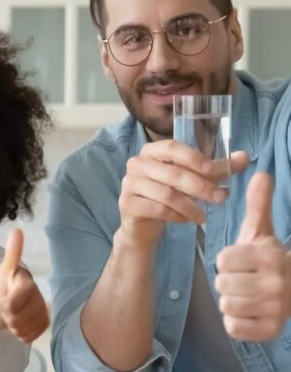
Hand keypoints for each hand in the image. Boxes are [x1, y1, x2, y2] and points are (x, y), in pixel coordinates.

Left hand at [0, 230, 48, 343]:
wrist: (17, 296)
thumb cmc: (9, 282)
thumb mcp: (6, 268)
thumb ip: (12, 252)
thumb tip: (17, 230)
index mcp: (27, 284)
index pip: (9, 303)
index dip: (3, 302)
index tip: (3, 296)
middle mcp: (40, 300)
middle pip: (13, 319)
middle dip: (6, 314)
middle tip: (7, 306)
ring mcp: (43, 314)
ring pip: (20, 329)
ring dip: (12, 324)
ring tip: (13, 313)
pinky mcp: (44, 326)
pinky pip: (26, 337)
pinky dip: (19, 332)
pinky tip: (20, 321)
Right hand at [119, 140, 248, 246]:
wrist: (142, 223)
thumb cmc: (169, 195)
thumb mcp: (192, 179)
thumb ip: (216, 169)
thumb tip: (244, 157)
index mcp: (151, 151)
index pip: (171, 147)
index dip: (193, 158)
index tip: (212, 171)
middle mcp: (136, 164)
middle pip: (172, 173)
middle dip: (200, 187)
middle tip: (220, 199)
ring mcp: (129, 184)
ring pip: (166, 194)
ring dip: (190, 206)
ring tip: (204, 216)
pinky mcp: (127, 204)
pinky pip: (157, 209)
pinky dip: (176, 215)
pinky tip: (186, 220)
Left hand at [215, 173, 290, 340]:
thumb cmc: (267, 259)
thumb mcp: (261, 231)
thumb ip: (258, 204)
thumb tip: (260, 173)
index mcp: (270, 256)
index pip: (223, 260)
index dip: (227, 260)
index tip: (242, 261)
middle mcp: (276, 283)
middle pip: (222, 284)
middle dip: (228, 281)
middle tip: (244, 279)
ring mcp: (275, 309)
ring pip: (226, 305)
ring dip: (232, 301)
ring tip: (248, 294)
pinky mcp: (271, 330)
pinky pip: (233, 327)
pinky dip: (237, 322)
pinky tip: (250, 312)